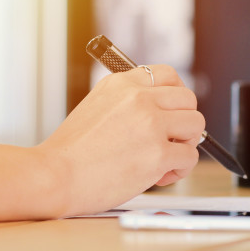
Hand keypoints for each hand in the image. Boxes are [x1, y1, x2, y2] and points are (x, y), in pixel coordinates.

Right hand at [38, 65, 204, 215]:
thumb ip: (129, 101)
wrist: (54, 176)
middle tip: (170, 139)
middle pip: (189, 99)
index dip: (178, 93)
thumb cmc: (71, 150)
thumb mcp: (96, 105)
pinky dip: (180, 169)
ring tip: (165, 158)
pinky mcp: (158, 153)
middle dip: (184, 122)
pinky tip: (161, 175)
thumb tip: (164, 108)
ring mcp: (150, 124)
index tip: (174, 110)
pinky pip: (190, 156)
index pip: (169, 74)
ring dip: (185, 144)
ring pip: (196, 125)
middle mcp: (139, 98)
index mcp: (123, 84)